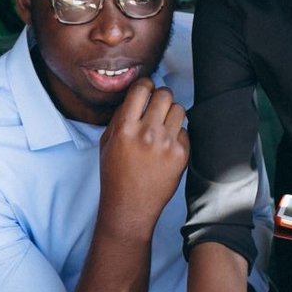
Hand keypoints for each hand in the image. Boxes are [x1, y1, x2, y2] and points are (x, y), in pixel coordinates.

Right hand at [96, 80, 188, 238]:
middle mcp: (147, 133)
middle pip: (164, 95)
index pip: (141, 89)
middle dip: (161, 97)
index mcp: (125, 128)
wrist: (130, 206)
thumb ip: (120, 117)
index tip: (147, 89)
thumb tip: (136, 96)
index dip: (145, 85)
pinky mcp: (181, 155)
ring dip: (171, 113)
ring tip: (163, 125)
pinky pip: (184, 131)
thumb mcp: (107, 143)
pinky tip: (166, 146)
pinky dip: (177, 134)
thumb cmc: (115, 175)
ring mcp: (166, 144)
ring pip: (178, 109)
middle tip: (157, 106)